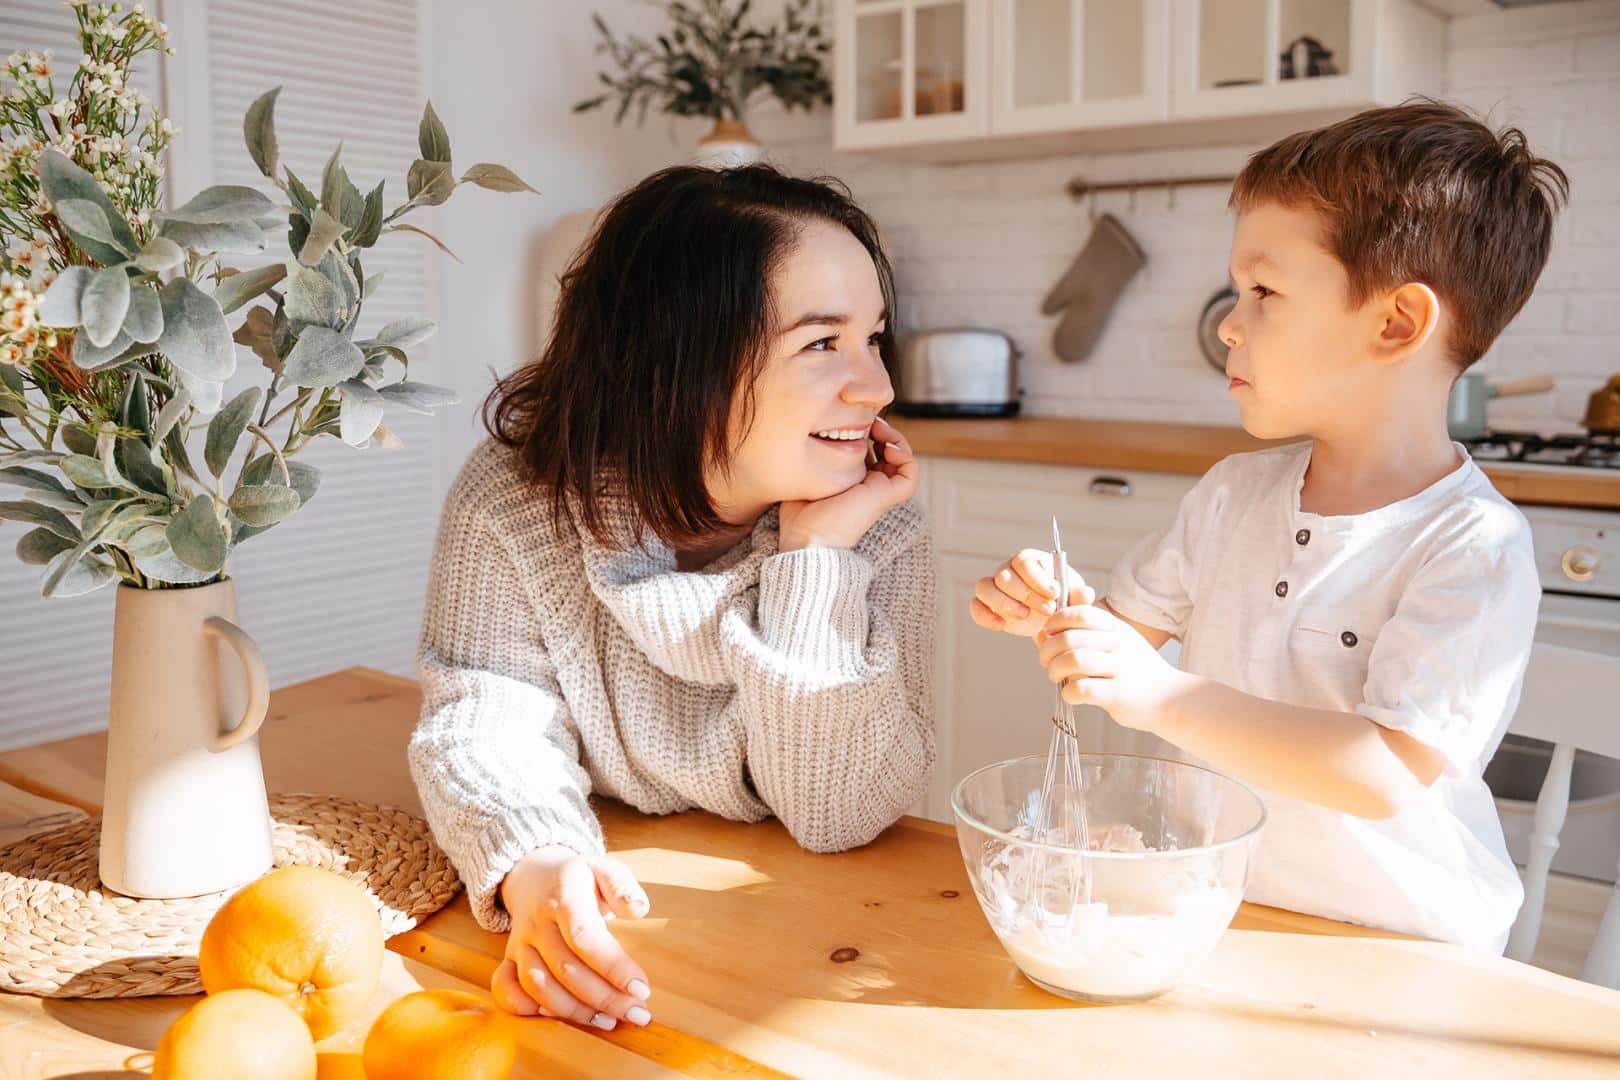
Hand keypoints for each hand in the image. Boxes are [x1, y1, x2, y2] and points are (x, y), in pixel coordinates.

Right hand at [492, 844, 651, 1027]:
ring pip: (539, 985)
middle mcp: (537, 922)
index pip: (585, 937)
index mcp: (564, 895)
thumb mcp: (603, 868)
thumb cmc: (577, 878)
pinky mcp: (508, 959)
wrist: (533, 875)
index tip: (641, 989)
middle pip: (566, 969)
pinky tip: (560, 1017)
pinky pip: (505, 989)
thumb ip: (621, 885)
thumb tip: (637, 909)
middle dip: (605, 998)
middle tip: (638, 1013)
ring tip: (610, 1021)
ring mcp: (519, 943)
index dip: (613, 967)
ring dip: (575, 1011)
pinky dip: (527, 1009)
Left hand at [779, 416, 918, 550]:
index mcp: (850, 481)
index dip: (862, 430)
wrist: (808, 539)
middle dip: (879, 428)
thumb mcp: (805, 475)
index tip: (847, 419)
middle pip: (884, 449)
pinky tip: (886, 445)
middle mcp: (868, 485)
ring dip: (894, 436)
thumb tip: (820, 429)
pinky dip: (905, 453)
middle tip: (867, 418)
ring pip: (901, 457)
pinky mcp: (889, 496)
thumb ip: (816, 455)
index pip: (866, 449)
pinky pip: (910, 471)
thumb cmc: (800, 513)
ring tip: (878, 427)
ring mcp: (880, 490)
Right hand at [970, 548, 1095, 636]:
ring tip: (1025, 616)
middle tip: (1047, 610)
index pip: (1024, 562)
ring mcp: (994, 587)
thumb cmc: (1062, 601)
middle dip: (1026, 594)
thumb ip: (1080, 596)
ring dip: (1003, 603)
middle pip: (1004, 576)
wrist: (1051, 618)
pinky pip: (976, 606)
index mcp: (1029, 561)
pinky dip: (984, 615)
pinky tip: (1000, 626)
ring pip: (984, 587)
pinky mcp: (986, 606)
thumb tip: (1085, 592)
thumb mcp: (1075, 598)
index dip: (1037, 578)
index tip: (1055, 593)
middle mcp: (1008, 570)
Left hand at [1036, 601, 1189, 730]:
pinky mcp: (1118, 694)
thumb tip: (1039, 634)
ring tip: (1056, 678)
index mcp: (1116, 627)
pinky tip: (1072, 695)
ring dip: (1054, 670)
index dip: (1055, 622)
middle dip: (1047, 650)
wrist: (1171, 698)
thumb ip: (1080, 634)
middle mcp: (1118, 643)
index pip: (1079, 613)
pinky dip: (1068, 693)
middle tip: (1046, 662)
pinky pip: (1081, 689)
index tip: (1047, 635)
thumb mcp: (1115, 642)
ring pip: (1072, 661)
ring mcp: (1119, 668)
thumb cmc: (1135, 670)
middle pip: (1069, 638)